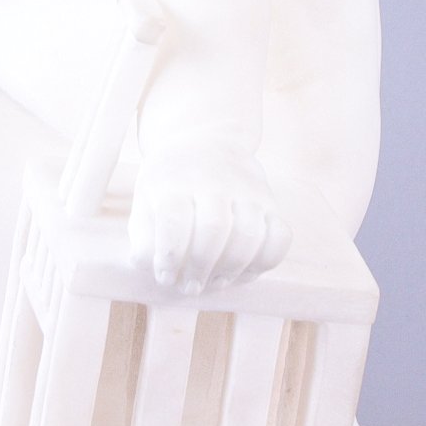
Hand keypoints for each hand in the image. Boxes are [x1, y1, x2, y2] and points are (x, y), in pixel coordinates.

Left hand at [127, 141, 288, 296]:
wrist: (206, 138)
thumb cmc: (169, 183)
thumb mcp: (145, 200)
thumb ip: (144, 237)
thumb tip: (152, 269)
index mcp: (175, 180)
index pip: (175, 220)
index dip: (169, 256)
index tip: (164, 276)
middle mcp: (213, 181)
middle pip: (214, 228)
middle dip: (200, 267)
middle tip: (190, 287)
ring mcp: (247, 190)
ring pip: (249, 234)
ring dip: (231, 269)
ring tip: (215, 283)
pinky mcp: (270, 202)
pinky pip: (281, 236)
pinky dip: (266, 261)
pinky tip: (245, 272)